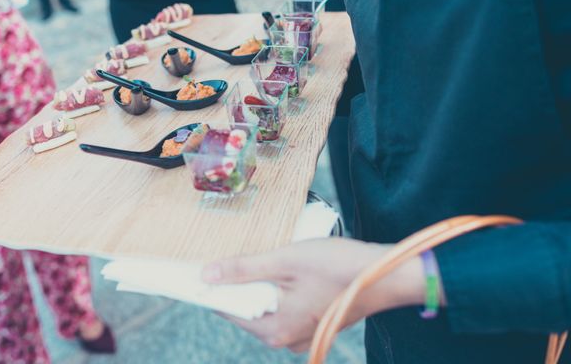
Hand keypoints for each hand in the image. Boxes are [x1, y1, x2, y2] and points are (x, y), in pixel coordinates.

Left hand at [202, 238, 423, 352]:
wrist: (386, 276)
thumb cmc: (337, 267)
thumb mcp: (285, 261)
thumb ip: (244, 269)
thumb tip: (205, 276)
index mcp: (273, 328)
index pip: (226, 308)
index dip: (215, 285)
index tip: (207, 263)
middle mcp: (284, 339)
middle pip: (245, 309)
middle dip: (240, 283)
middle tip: (244, 253)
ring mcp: (300, 335)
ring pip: (264, 308)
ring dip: (260, 286)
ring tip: (268, 259)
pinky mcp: (313, 326)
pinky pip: (283, 310)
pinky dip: (278, 293)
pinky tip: (287, 272)